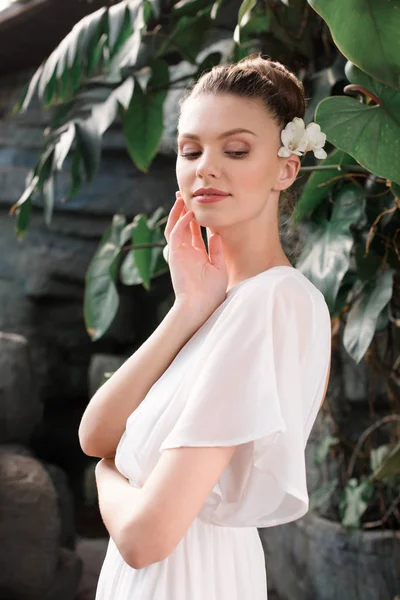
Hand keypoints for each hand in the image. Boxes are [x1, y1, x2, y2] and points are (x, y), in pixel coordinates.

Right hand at [164, 191, 227, 314]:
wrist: (201, 306)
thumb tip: (217, 234)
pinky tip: (188, 213)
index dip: (194, 219)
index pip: (193, 232)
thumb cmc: (211, 292)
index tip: (198, 206)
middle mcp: (186, 252)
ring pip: (174, 227)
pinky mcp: (175, 255)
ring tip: (181, 198)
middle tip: (184, 195)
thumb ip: (217, 251)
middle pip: (181, 226)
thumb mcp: (218, 267)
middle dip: (182, 210)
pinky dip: (180, 223)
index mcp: (196, 255)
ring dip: (177, 213)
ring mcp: (179, 253)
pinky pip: (175, 235)